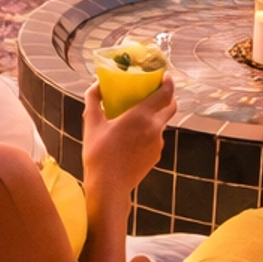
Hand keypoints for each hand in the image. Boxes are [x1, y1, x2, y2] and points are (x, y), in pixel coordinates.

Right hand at [82, 77, 175, 203]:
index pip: (165, 93)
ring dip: (155, 115)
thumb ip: (93, 99)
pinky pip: (156, 137)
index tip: (164, 75)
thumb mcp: (91, 123)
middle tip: (156, 90)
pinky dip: (149, 132)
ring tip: (137, 114)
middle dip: (167, 96)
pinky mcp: (156, 155)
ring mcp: (158, 143)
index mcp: (141, 116)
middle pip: (171, 106)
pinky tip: (133, 136)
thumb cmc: (98, 153)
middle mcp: (155, 128)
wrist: (109, 186)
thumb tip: (96, 85)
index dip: (168, 81)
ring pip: (162, 122)